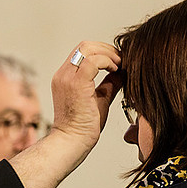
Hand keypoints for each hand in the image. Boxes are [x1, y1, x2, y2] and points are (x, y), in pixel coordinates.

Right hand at [6, 42, 120, 187]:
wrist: (72, 142)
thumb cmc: (83, 128)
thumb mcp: (99, 99)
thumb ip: (108, 84)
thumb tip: (122, 72)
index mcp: (65, 77)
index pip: (83, 51)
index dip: (102, 52)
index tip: (118, 61)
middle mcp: (63, 74)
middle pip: (85, 45)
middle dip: (107, 48)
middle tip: (122, 60)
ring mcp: (67, 78)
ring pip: (88, 48)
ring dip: (108, 53)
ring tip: (120, 64)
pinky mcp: (76, 84)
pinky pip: (93, 61)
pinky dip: (107, 61)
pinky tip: (116, 70)